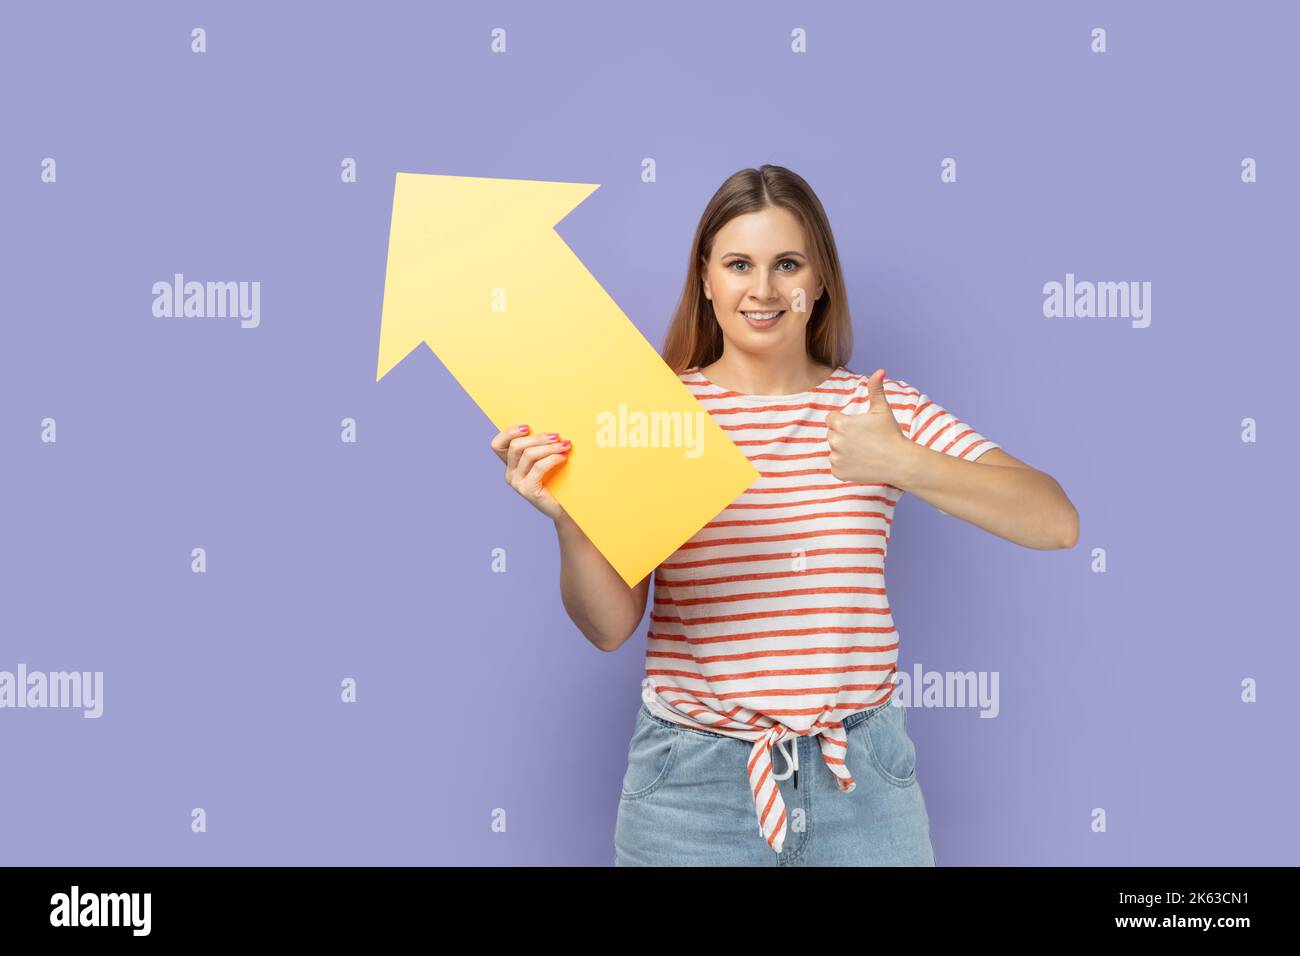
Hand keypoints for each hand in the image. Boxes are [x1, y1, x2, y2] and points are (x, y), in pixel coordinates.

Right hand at [490, 423, 571, 522]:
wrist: (564, 509)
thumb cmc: (557, 483)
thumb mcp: (545, 461)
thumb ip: (540, 447)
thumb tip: (549, 429)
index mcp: (511, 465)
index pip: (497, 445)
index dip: (509, 433)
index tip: (527, 427)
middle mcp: (510, 474)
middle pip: (516, 446)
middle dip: (537, 438)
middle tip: (556, 436)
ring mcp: (517, 483)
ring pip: (528, 454)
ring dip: (549, 447)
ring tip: (565, 445)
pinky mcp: (527, 490)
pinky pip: (539, 467)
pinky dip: (553, 459)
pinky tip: (563, 457)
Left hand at [825, 369, 912, 486]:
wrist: (899, 462)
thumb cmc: (891, 434)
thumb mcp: (882, 409)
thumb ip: (876, 389)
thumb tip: (880, 370)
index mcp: (841, 424)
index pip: (831, 419)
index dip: (844, 421)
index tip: (859, 427)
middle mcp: (835, 441)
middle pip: (832, 434)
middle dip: (843, 435)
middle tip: (863, 439)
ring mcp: (836, 458)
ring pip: (834, 450)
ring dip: (843, 450)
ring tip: (863, 451)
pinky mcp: (838, 473)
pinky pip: (836, 466)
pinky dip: (845, 465)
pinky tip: (861, 462)